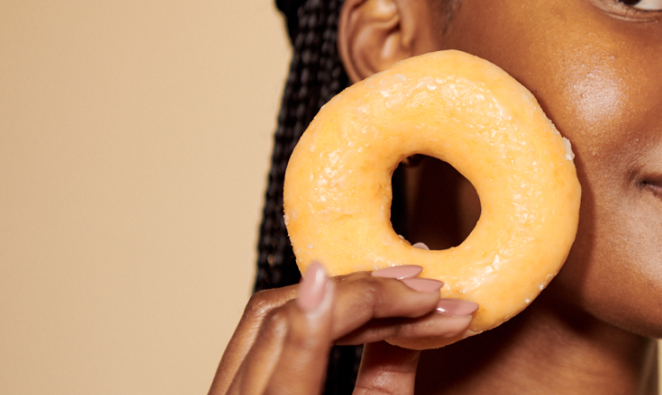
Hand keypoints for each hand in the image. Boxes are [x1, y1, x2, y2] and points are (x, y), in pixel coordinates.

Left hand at [208, 263, 476, 394]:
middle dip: (363, 296)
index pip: (291, 350)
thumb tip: (416, 324)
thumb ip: (387, 383)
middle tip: (431, 294)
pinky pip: (266, 334)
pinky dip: (316, 314)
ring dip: (341, 297)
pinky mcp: (231, 389)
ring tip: (406, 294)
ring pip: (269, 318)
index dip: (326, 312)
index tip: (359, 279)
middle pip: (282, 319)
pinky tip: (360, 307)